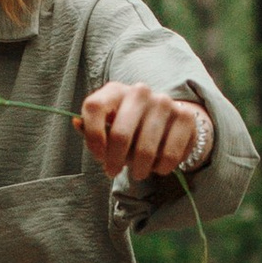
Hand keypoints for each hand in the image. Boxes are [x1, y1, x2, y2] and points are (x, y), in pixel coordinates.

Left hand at [78, 80, 207, 186]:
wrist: (167, 119)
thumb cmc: (128, 126)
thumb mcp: (107, 124)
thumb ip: (91, 128)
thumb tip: (76, 123)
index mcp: (114, 90)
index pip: (94, 107)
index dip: (92, 137)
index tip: (98, 156)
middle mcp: (139, 92)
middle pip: (120, 134)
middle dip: (115, 161)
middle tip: (114, 172)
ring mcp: (164, 102)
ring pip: (146, 149)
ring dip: (139, 169)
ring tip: (138, 171)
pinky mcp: (185, 117)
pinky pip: (170, 155)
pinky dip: (161, 168)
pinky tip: (158, 165)